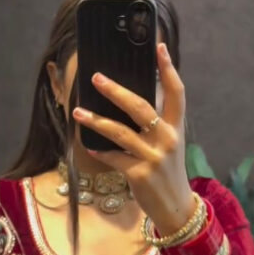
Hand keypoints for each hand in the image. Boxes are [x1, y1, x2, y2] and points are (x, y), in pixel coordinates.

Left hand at [73, 42, 196, 236]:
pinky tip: (89, 146)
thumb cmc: (167, 172)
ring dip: (95, 121)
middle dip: (115, 90)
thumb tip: (127, 102)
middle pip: (140, 106)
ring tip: (77, 112)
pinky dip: (99, 151)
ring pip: (119, 132)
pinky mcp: (139, 173)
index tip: (159, 47)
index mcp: (176, 127)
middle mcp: (167, 138)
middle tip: (96, 77)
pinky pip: (113, 157)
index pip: (176, 92)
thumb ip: (155, 125)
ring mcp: (153, 156)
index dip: (168, 69)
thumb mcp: (168, 145)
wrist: (175, 207)